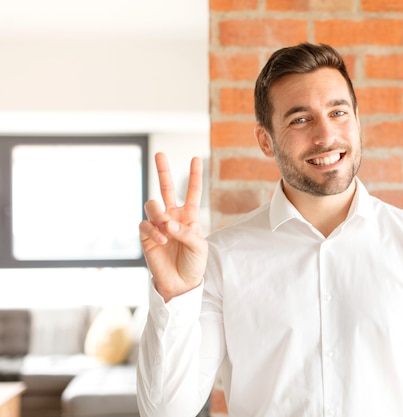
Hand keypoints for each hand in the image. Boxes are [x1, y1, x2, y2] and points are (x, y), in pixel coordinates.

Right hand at [139, 152, 207, 301]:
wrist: (181, 283)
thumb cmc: (194, 263)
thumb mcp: (199, 246)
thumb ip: (186, 232)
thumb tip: (168, 223)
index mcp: (189, 216)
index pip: (192, 192)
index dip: (194, 176)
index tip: (195, 159)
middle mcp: (172, 216)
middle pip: (166, 188)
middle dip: (163, 171)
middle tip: (160, 154)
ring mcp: (158, 225)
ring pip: (152, 205)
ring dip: (159, 214)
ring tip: (166, 229)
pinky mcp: (146, 236)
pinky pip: (145, 225)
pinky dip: (154, 231)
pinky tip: (162, 241)